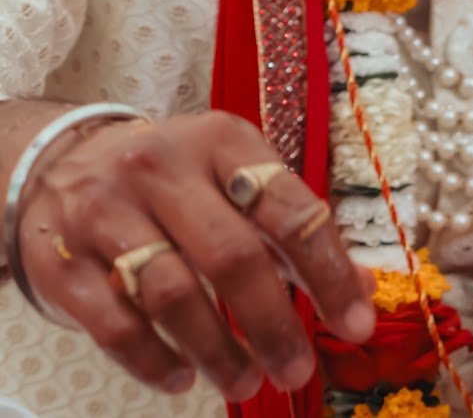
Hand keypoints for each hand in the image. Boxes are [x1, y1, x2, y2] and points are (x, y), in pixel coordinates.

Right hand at [13, 111, 374, 399]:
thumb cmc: (173, 178)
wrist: (61, 163)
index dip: (328, 272)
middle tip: (296, 369)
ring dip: (216, 350)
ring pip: (172, 294)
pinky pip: (114, 324)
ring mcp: (106, 212)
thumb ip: (292, 227)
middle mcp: (163, 170)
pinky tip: (181, 377)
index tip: (356, 322)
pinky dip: (152, 360)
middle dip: (272, 324)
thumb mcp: (234, 175)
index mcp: (223, 142)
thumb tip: (361, 288)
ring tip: (244, 381)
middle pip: (231, 256)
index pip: (289, 210)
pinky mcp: (62, 260)